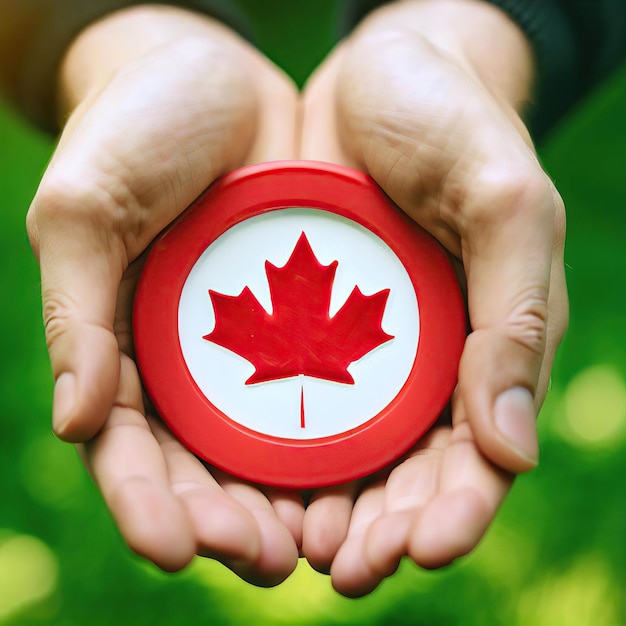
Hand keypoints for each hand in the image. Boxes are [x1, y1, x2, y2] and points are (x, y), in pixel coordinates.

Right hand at [27, 6, 302, 583]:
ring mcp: (255, 345)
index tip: (174, 546)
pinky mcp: (312, 318)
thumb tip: (75, 423)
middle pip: (205, 467)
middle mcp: (192, 361)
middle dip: (226, 521)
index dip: (146, 502)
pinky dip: (347, 441)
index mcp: (123, 348)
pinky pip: (332, 390)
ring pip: (272, 447)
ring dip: (292, 503)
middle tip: (261, 558)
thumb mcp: (85, 207)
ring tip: (323, 544)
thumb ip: (76, 310)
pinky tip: (370, 478)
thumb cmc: (134, 129)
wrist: (214, 77)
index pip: (128, 448)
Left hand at [295, 0, 567, 595]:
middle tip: (343, 569)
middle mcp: (422, 361)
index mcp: (487, 347)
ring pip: (343, 454)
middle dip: (381, 530)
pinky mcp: (305, 321)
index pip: (479, 457)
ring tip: (285, 547)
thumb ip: (518, 319)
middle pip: (405, 474)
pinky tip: (243, 480)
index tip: (419, 549)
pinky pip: (285, 397)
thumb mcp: (507, 206)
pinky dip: (271, 447)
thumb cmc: (459, 125)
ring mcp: (360, 346)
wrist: (385, 72)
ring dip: (320, 510)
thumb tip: (511, 450)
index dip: (454, 512)